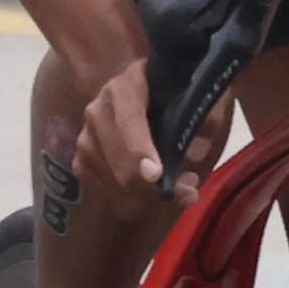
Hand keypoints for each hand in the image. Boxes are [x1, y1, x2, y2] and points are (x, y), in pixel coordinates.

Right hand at [74, 53, 211, 215]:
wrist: (152, 96)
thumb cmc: (178, 93)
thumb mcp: (201, 95)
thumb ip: (206, 119)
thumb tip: (195, 152)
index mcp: (126, 87)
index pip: (128, 120)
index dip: (139, 149)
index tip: (155, 175)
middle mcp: (98, 109)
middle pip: (117, 157)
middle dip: (151, 185)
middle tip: (187, 191)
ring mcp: (86, 136)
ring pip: (111, 179)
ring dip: (145, 196)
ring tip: (178, 192)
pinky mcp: (82, 159)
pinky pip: (102, 189)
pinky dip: (128, 201)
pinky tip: (153, 198)